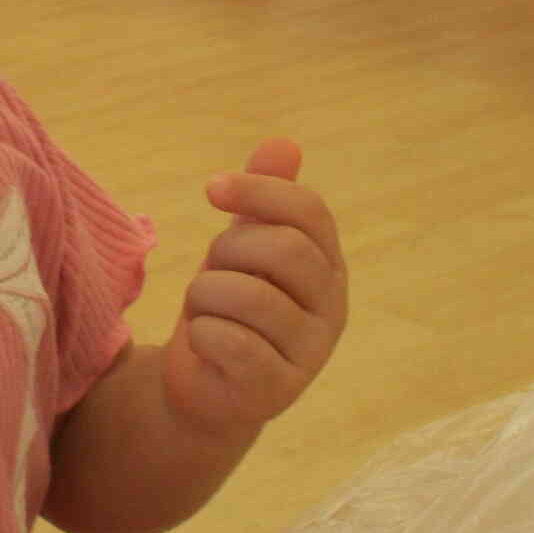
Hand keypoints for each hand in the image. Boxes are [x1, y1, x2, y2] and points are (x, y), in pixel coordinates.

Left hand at [163, 137, 348, 439]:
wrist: (203, 388)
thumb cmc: (227, 308)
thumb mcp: (240, 247)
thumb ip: (263, 197)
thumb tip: (283, 143)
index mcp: (328, 266)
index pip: (309, 211)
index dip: (259, 190)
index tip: (211, 189)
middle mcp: (331, 308)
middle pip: (284, 248)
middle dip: (229, 251)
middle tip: (213, 270)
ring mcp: (310, 353)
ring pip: (248, 295)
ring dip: (206, 296)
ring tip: (206, 311)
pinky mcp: (277, 390)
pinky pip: (231, 342)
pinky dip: (202, 333)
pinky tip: (204, 342)